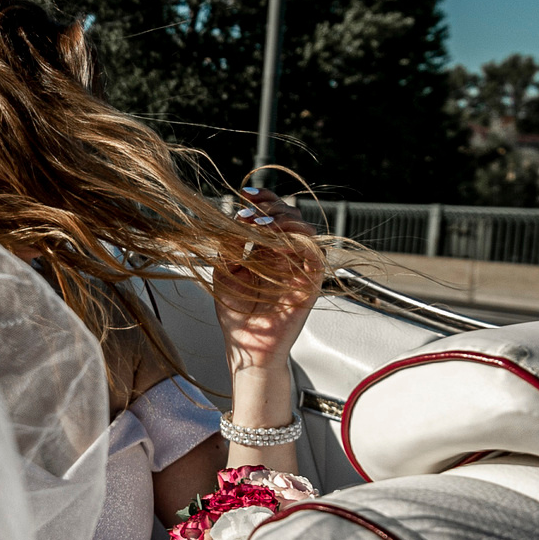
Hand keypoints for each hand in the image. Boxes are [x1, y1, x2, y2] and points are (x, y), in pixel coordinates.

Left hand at [210, 186, 317, 372]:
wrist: (246, 346)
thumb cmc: (235, 314)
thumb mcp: (225, 270)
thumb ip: (231, 243)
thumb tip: (235, 216)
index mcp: (266, 250)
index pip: (271, 215)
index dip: (263, 200)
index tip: (245, 193)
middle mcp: (285, 255)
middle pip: (289, 216)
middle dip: (271, 205)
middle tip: (251, 211)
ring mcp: (299, 267)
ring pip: (304, 229)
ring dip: (283, 219)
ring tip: (261, 224)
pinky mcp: (311, 281)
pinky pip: (314, 252)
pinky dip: (297, 238)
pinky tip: (275, 238)